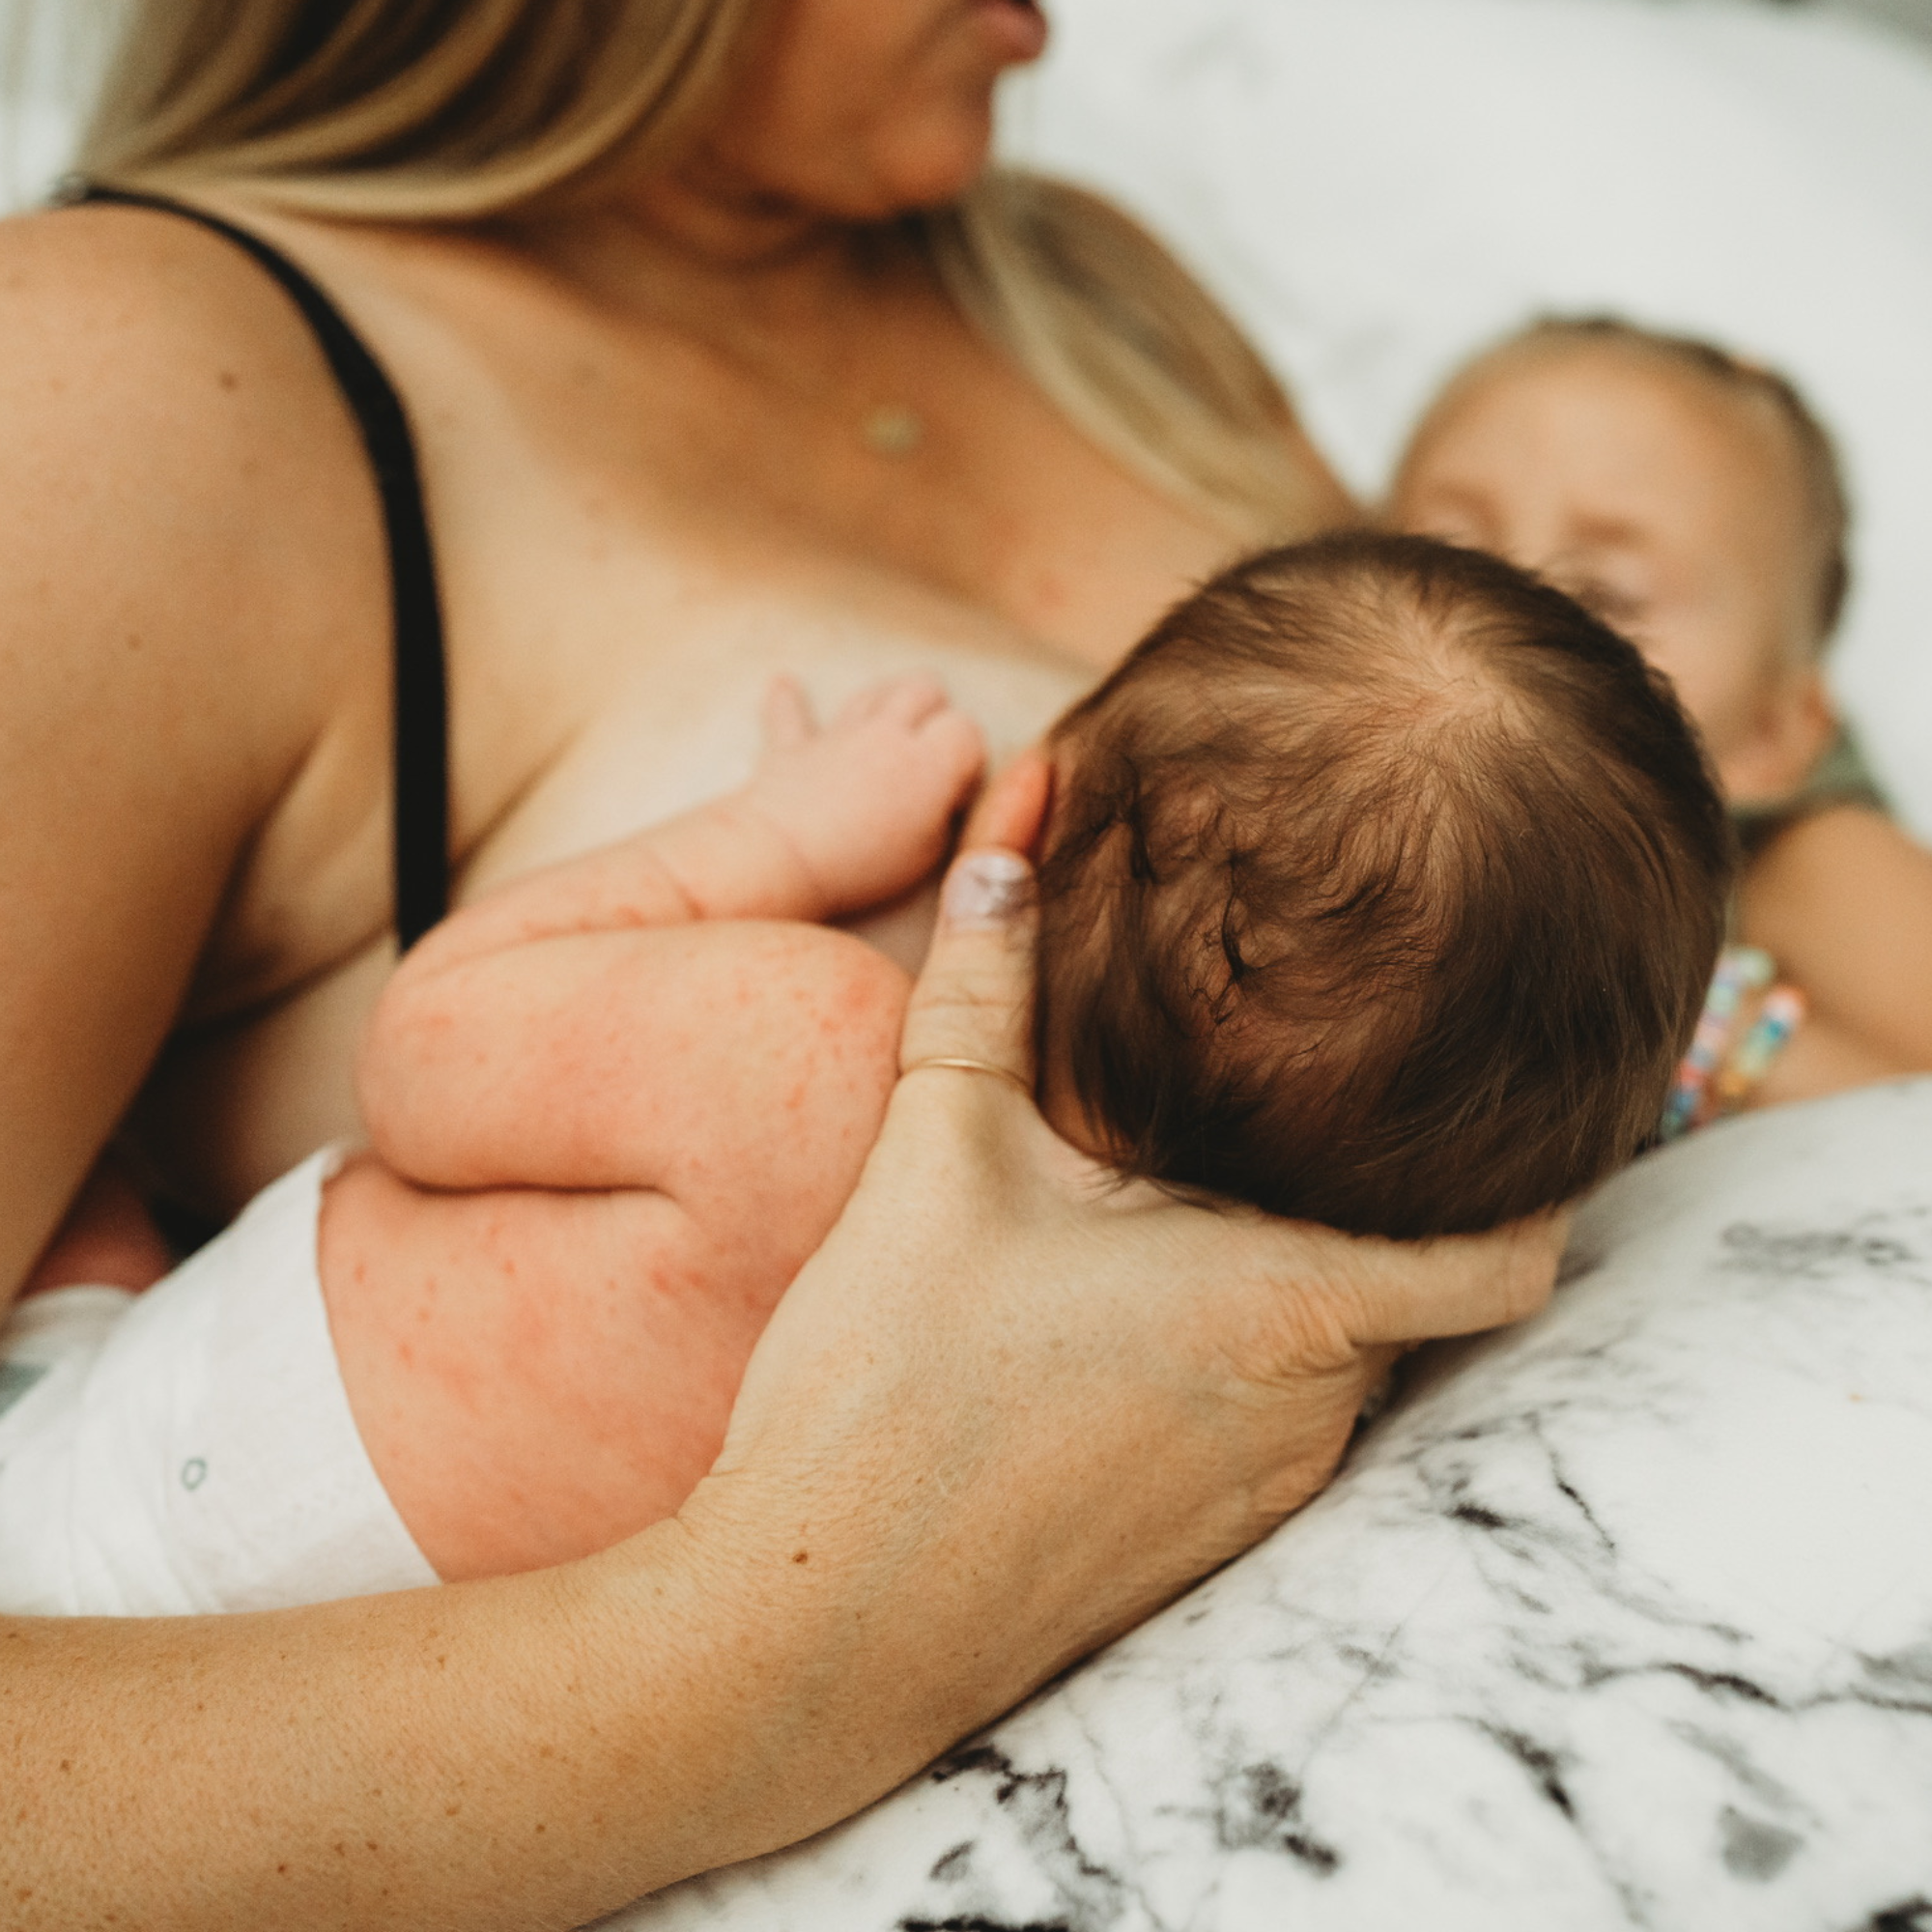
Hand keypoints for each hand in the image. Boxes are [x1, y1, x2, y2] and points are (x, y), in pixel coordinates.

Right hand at [678, 762, 1563, 1785]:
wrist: (813, 1621)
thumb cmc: (888, 1386)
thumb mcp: (937, 1154)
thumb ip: (986, 986)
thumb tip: (1009, 838)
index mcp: (1287, 1305)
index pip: (1512, 1254)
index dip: (1538, 1179)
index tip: (1513, 1108)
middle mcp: (1309, 1414)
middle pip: (1413, 1294)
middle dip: (1377, 1203)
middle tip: (1308, 1109)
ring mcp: (1261, 1497)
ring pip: (1339, 1363)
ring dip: (1296, 1283)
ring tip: (1205, 1199)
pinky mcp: (1198, 1552)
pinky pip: (1274, 1431)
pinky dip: (1244, 1361)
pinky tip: (1132, 1320)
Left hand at [741, 674, 985, 917]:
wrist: (783, 857)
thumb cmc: (862, 864)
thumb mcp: (929, 853)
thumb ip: (944, 815)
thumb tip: (944, 800)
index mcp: (927, 762)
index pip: (966, 729)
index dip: (970, 756)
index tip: (960, 789)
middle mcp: (885, 733)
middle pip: (923, 690)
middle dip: (935, 709)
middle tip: (935, 740)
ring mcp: (837, 736)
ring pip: (871, 693)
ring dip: (886, 698)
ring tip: (893, 712)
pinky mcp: (792, 750)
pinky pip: (789, 716)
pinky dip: (788, 701)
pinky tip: (783, 683)